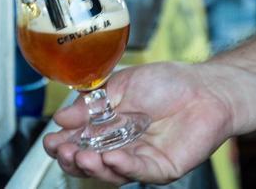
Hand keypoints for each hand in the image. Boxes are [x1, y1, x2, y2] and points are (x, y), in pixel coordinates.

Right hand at [43, 62, 235, 184]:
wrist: (205, 87)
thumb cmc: (168, 83)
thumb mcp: (122, 85)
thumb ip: (92, 104)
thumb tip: (61, 117)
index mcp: (108, 127)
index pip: (79, 141)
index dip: (63, 144)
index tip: (51, 140)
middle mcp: (121, 146)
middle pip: (90, 162)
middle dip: (73, 159)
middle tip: (63, 150)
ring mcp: (140, 159)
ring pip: (111, 172)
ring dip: (93, 166)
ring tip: (83, 156)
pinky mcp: (161, 168)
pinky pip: (139, 171)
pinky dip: (123, 166)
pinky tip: (111, 158)